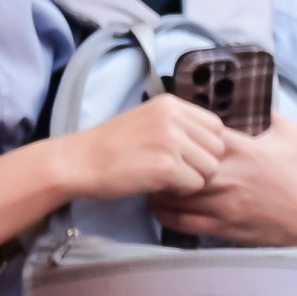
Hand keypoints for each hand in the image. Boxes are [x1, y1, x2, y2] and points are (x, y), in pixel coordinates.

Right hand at [54, 92, 241, 206]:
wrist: (78, 162)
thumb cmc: (110, 146)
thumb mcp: (147, 120)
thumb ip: (177, 124)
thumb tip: (209, 139)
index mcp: (171, 104)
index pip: (216, 126)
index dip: (206, 146)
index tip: (186, 156)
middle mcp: (174, 118)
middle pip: (218, 148)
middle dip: (203, 164)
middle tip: (178, 171)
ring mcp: (171, 141)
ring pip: (211, 168)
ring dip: (195, 179)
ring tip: (169, 178)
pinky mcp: (166, 166)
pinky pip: (196, 184)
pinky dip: (182, 191)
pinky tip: (162, 186)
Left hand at [155, 111, 296, 247]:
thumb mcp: (290, 135)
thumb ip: (268, 114)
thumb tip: (251, 96)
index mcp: (244, 149)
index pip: (199, 134)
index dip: (182, 132)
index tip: (174, 132)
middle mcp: (229, 176)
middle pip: (179, 165)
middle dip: (164, 160)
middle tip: (153, 156)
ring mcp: (223, 204)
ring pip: (175, 195)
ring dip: (160, 187)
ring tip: (153, 180)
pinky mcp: (222, 226)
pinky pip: (182, 222)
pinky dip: (166, 214)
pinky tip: (160, 206)